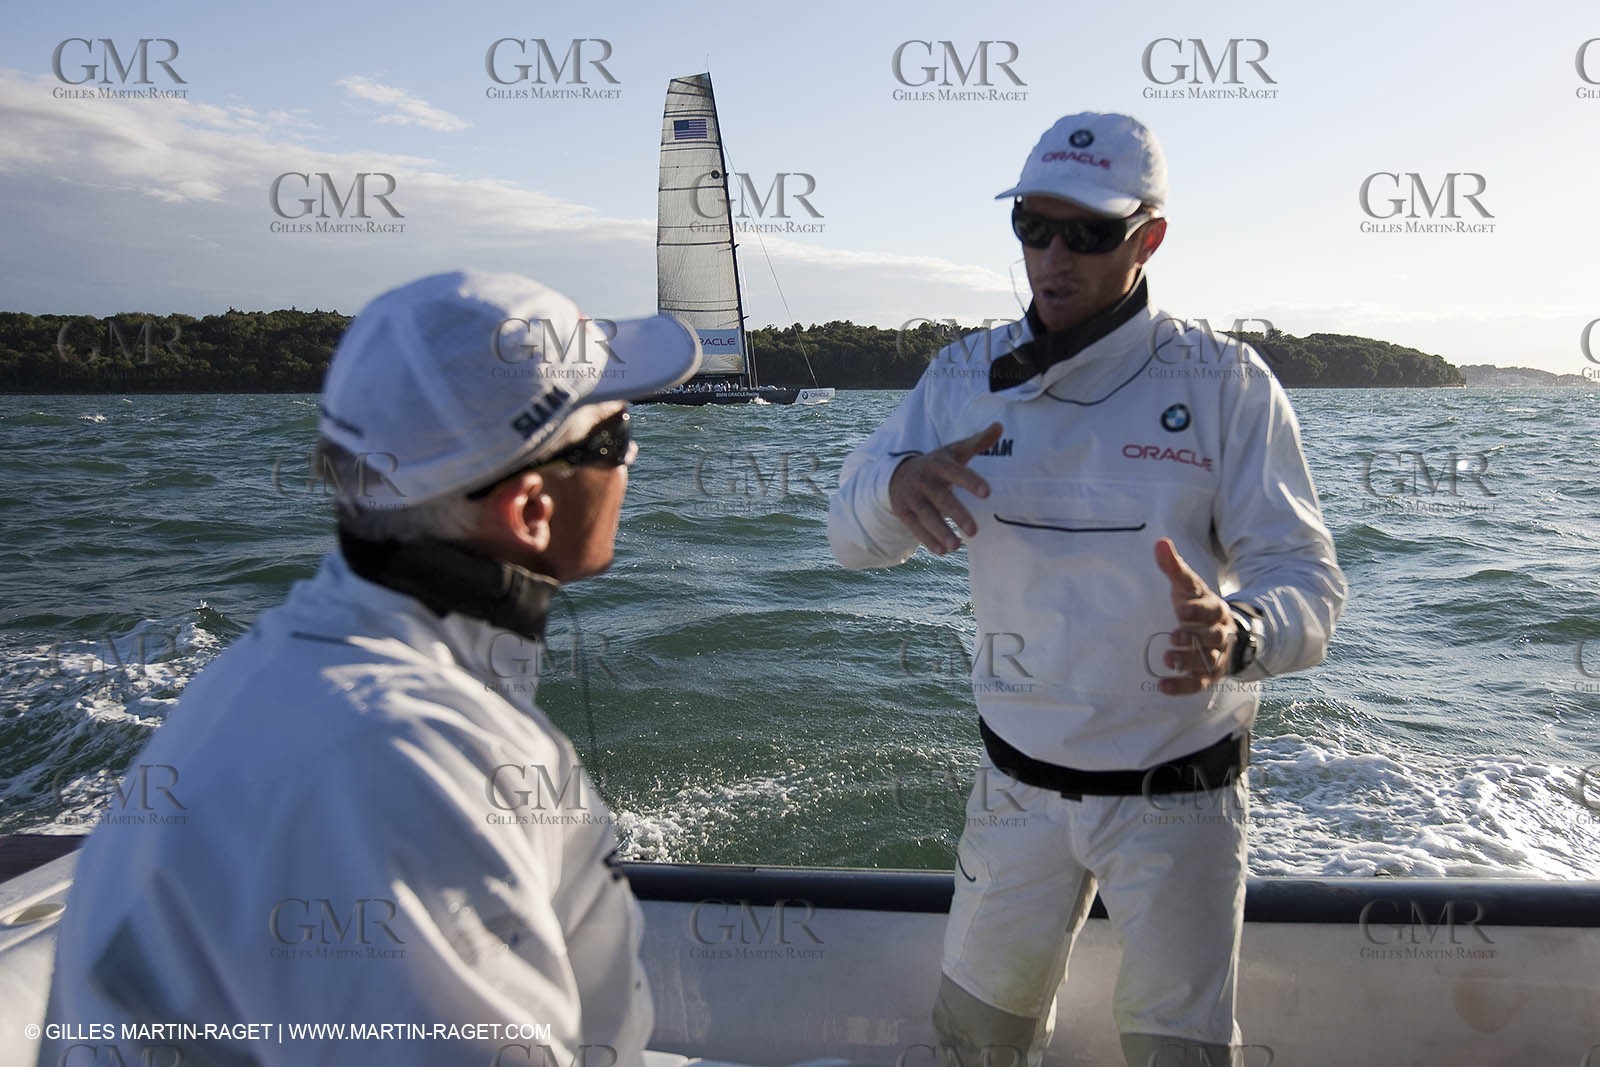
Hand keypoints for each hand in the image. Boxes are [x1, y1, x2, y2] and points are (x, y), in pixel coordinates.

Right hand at [887, 422, 1002, 554]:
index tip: (987, 493)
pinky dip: (927, 540)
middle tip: (974, 531)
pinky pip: (915, 527)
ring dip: (940, 531)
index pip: (956, 472)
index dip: (971, 481)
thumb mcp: (954, 451)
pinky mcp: (903, 511)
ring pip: (926, 516)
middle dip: (956, 515)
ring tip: (956, 546)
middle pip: (941, 499)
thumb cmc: (936, 464)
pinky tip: (942, 551)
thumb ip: (978, 442)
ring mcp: (911, 497)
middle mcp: (923, 480)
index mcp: (939, 464)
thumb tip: (1000, 425)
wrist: (897, 473)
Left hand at [1153, 537, 1234, 695]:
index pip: (1210, 609)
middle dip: (1193, 638)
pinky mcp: (1210, 674)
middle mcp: (1220, 633)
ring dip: (1188, 662)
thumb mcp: (1188, 586)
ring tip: (1167, 659)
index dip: (1197, 610)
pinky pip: (1199, 683)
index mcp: (1216, 609)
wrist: (1225, 633)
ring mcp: (1217, 655)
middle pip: (1211, 637)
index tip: (1181, 610)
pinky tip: (1162, 687)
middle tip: (1174, 637)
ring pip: (1207, 661)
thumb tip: (1160, 542)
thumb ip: (1174, 567)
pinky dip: (1182, 687)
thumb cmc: (1198, 607)